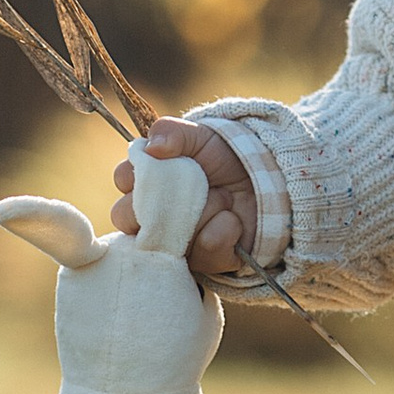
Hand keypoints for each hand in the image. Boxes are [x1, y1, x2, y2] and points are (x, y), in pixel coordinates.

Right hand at [112, 117, 261, 276]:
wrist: (270, 179)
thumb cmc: (226, 156)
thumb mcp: (202, 136)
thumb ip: (173, 132)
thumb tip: (151, 147)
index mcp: (147, 181)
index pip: (122, 179)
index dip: (135, 174)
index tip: (155, 166)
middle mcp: (154, 215)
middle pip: (126, 217)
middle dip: (160, 201)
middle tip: (192, 185)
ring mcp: (176, 241)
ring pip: (169, 233)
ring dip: (204, 208)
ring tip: (225, 197)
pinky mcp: (204, 261)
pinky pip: (205, 248)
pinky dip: (225, 227)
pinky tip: (234, 221)